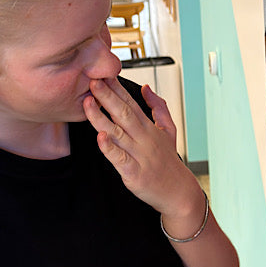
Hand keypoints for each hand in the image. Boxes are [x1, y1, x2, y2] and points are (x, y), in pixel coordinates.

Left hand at [83, 78, 202, 221]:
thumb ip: (158, 107)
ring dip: (101, 117)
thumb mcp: (169, 130)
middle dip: (107, 97)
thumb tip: (146, 87)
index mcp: (149, 127)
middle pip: (124, 113)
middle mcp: (144, 138)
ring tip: (88, 103)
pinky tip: (100, 137)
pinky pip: (120, 159)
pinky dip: (110, 148)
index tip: (103, 75)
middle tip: (93, 81)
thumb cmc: (169, 161)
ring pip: (117, 133)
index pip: (131, 103)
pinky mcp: (134, 173)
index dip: (117, 88)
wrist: (178, 192)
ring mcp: (139, 155)